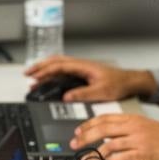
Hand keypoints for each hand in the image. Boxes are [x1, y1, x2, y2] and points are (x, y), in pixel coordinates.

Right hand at [24, 56, 153, 101]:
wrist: (132, 82)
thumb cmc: (120, 84)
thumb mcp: (101, 91)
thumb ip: (82, 94)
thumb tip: (66, 97)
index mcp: (84, 66)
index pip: (59, 66)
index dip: (44, 70)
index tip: (34, 76)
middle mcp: (81, 65)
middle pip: (56, 62)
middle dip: (40, 67)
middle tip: (27, 74)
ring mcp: (82, 68)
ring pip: (59, 65)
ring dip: (46, 69)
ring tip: (34, 76)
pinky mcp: (83, 73)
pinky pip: (64, 70)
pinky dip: (53, 73)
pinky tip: (49, 78)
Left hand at [71, 114, 158, 159]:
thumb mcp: (146, 126)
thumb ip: (128, 127)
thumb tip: (108, 133)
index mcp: (133, 118)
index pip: (105, 118)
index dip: (88, 125)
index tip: (78, 131)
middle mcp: (134, 127)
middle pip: (102, 130)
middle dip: (85, 138)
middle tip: (74, 144)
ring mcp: (137, 141)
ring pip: (108, 146)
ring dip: (94, 155)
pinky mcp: (141, 155)